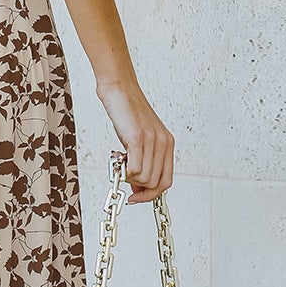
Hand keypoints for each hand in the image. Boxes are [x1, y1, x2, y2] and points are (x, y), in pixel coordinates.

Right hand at [96, 81, 173, 202]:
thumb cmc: (126, 113)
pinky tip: (118, 158)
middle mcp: (163, 143)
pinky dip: (124, 171)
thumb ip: (143, 161)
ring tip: (120, 162)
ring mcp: (151, 140)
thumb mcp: (140, 139)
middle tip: (123, 176)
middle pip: (155, 183)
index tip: (135, 197)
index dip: (150, 194)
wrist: (119, 89)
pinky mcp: (137, 137)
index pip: (166, 182)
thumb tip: (137, 186)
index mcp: (167, 144)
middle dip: (137, 188)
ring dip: (129, 178)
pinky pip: (135, 168)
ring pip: (145, 179)